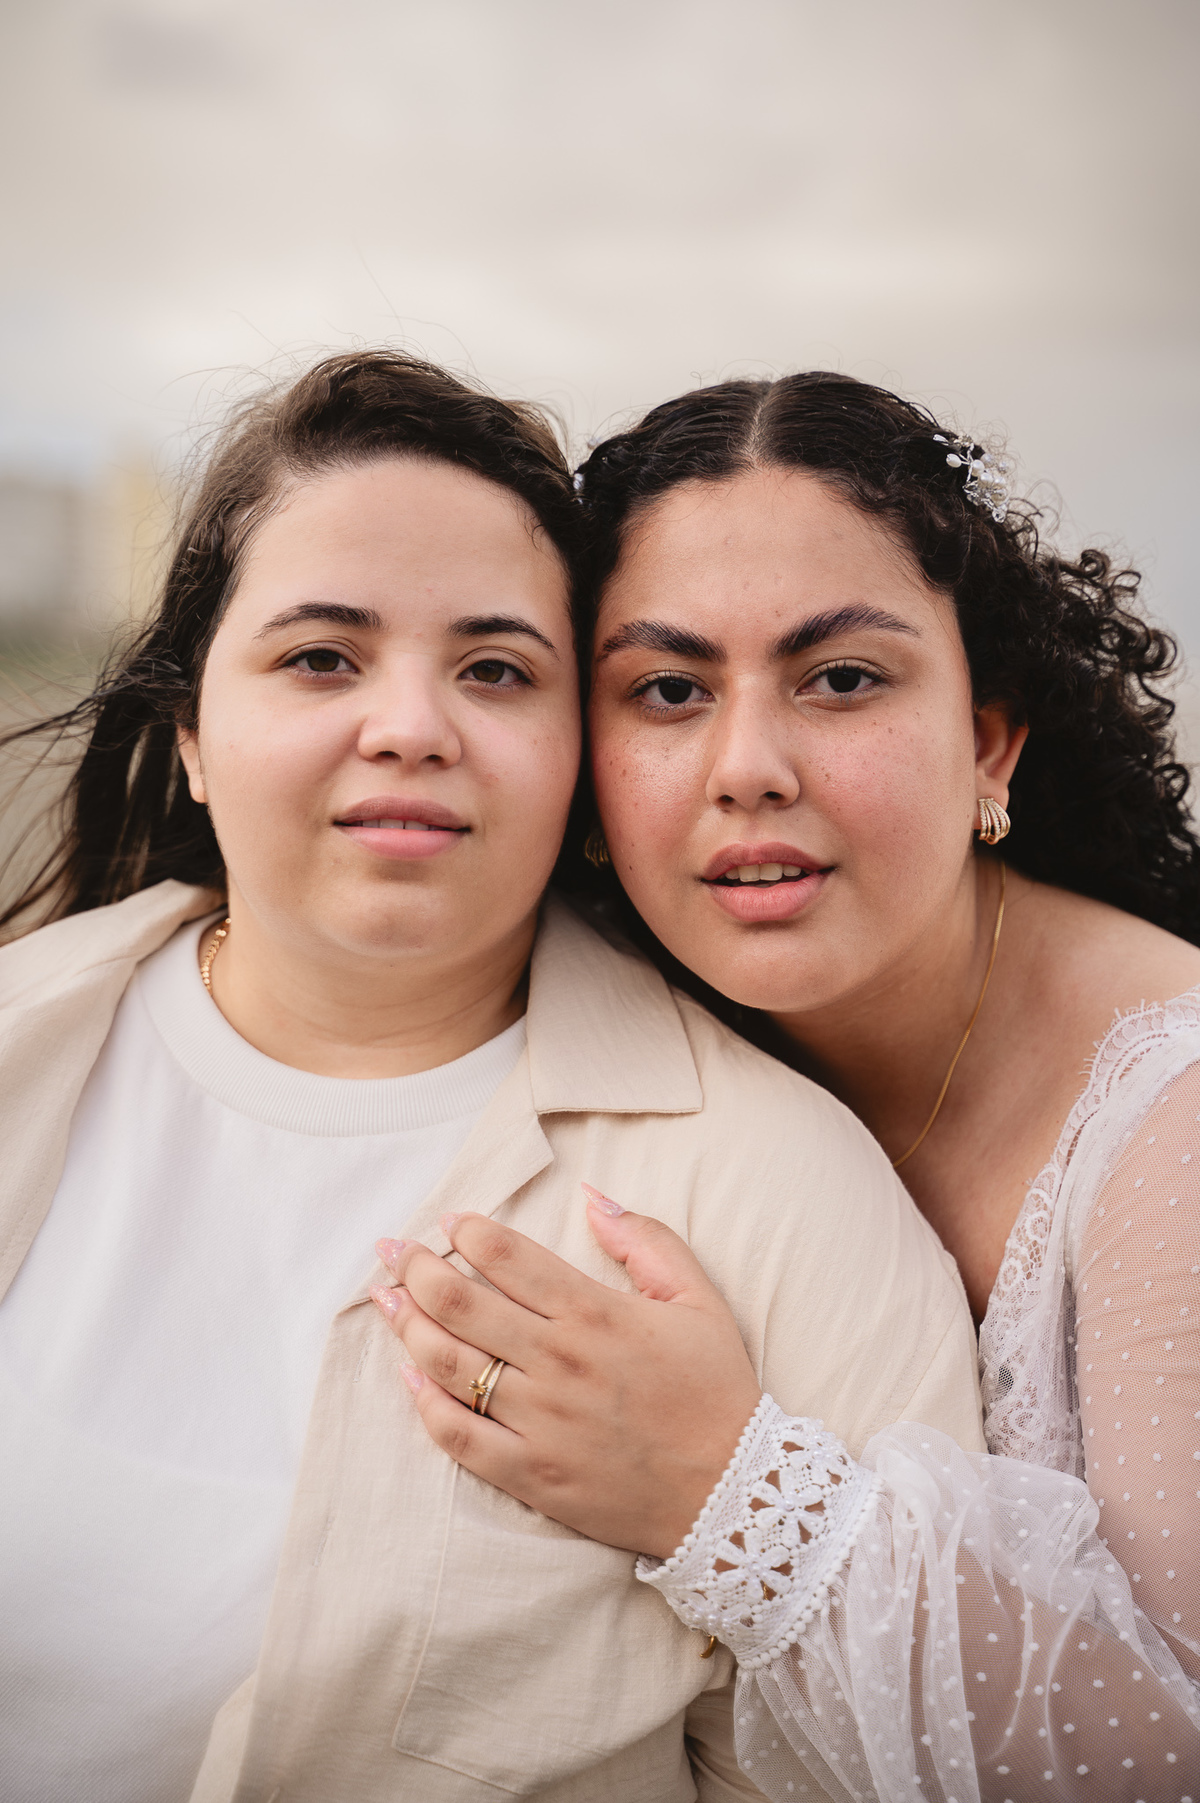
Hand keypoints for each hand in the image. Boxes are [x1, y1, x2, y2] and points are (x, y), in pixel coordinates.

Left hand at [369, 1188, 762, 1556]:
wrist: (736, 1494)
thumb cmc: (716, 1391)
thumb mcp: (698, 1300)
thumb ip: (647, 1240)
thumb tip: (592, 1198)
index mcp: (596, 1314)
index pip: (508, 1257)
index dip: (468, 1232)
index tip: (449, 1222)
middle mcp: (559, 1362)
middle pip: (460, 1303)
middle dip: (416, 1268)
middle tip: (395, 1250)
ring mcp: (540, 1421)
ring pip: (448, 1364)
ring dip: (407, 1325)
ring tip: (386, 1299)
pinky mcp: (531, 1474)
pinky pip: (458, 1436)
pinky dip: (424, 1404)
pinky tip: (408, 1377)